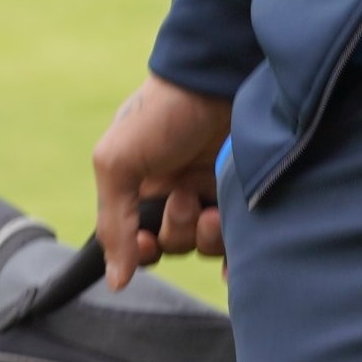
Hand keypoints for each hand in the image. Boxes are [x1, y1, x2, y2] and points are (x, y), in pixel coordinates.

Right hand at [92, 76, 231, 292]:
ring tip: (212, 210)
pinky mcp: (248, 191)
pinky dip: (239, 253)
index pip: (140, 240)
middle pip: (176, 244)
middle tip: (184, 198)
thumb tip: (116, 281)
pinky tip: (243, 249)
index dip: (143, 250)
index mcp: (143, 187)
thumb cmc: (160, 115)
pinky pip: (242, 238)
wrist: (217, 79)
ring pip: (208, 244)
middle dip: (178, 230)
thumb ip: (113, 224)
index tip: (148, 242)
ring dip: (208, 236)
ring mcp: (215, 192)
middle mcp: (178, 192)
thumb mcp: (118, 162)